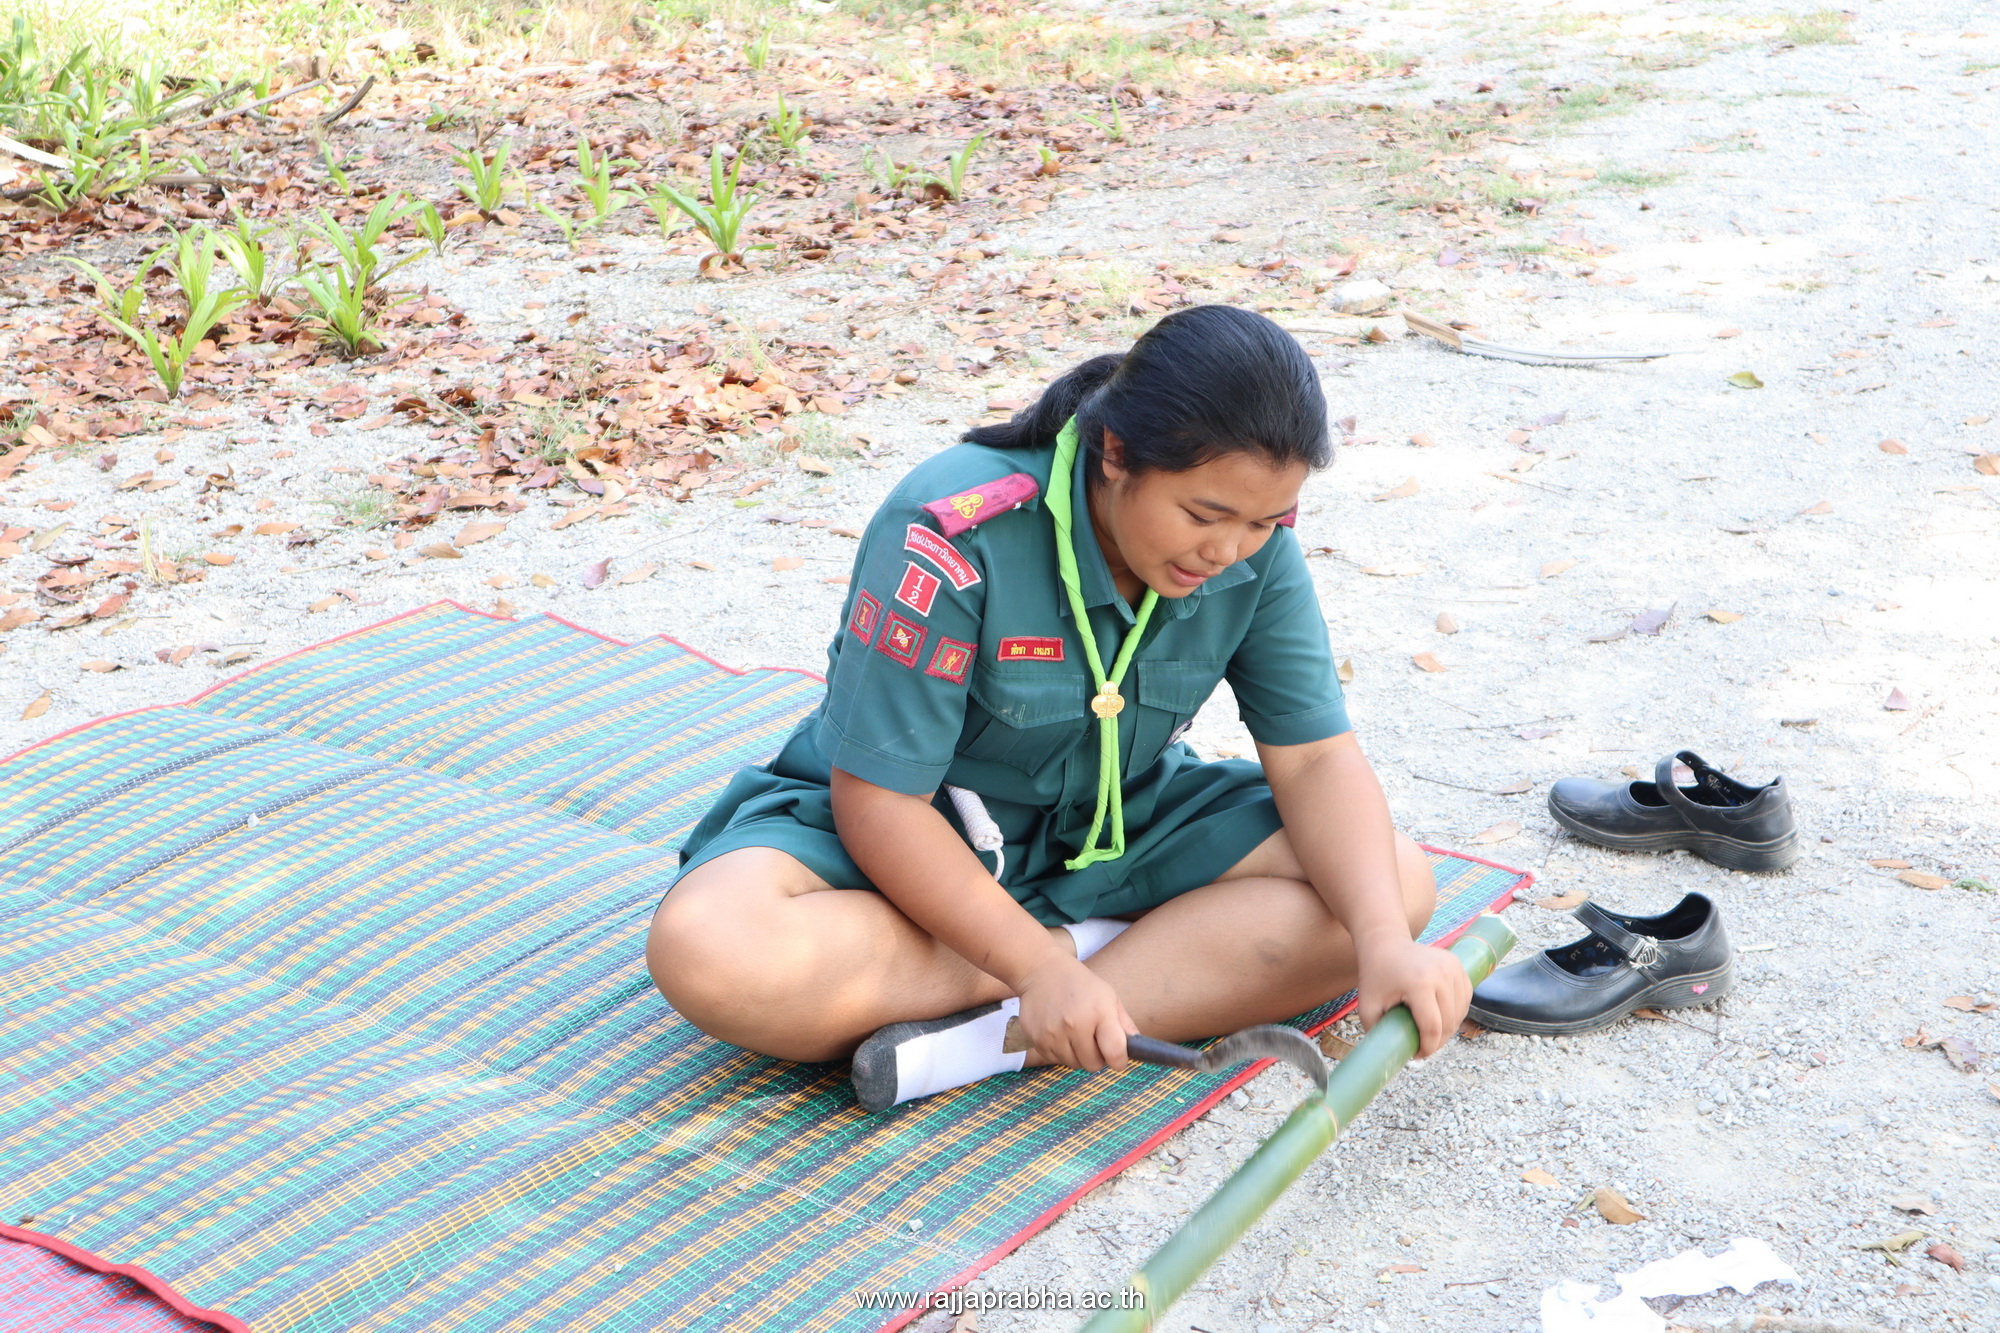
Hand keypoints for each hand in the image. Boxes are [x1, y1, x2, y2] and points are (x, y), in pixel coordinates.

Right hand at [1016, 953, 1136, 1070]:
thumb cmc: (1080, 984)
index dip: (1119, 1061)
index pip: (1114, 1053)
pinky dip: (1059, 1051)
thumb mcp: (1108, 996)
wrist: (1041, 970)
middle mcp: (1075, 1024)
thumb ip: (1124, 1024)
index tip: (1118, 1058)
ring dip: (1076, 1054)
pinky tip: (1058, 1031)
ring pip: (1072, 1064)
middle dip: (1096, 1057)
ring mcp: (1053, 1033)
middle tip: (1092, 1039)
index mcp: (1099, 1012)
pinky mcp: (1035, 1038)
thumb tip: (1137, 1049)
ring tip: (1074, 1032)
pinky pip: (1053, 1059)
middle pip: (1092, 1065)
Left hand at [1354, 936, 1470, 1058]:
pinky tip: (1439, 1015)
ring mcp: (1453, 967)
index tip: (1416, 1055)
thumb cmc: (1375, 976)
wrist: (1385, 943)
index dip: (1427, 1048)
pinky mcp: (1459, 965)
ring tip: (1429, 1032)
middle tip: (1422, 1046)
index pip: (1433, 1027)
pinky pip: (1464, 999)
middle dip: (1437, 1041)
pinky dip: (1455, 1012)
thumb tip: (1392, 1058)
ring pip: (1460, 1013)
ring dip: (1448, 1028)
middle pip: (1449, 1022)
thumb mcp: (1367, 1006)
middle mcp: (1441, 973)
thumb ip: (1378, 1033)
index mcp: (1419, 983)